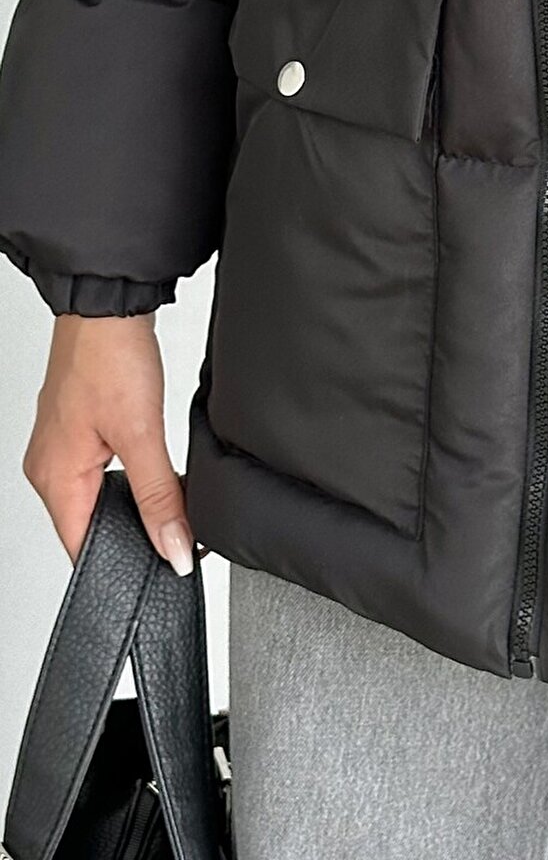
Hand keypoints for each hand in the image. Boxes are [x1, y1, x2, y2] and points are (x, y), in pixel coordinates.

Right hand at [23, 313, 195, 572]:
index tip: (164, 564)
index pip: (83, 549)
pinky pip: (100, 471)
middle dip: (133, 532)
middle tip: (176, 530)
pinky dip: (128, 475)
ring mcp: (62, 447)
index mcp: (54, 478)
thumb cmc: (109, 356)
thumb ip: (159, 495)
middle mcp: (50, 467)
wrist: (107, 305)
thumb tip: (172, 546)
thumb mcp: (142, 433)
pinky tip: (153, 464)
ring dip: (133, 501)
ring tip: (167, 494)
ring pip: (98, 497)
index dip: (124, 562)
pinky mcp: (78, 429)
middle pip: (91, 526)